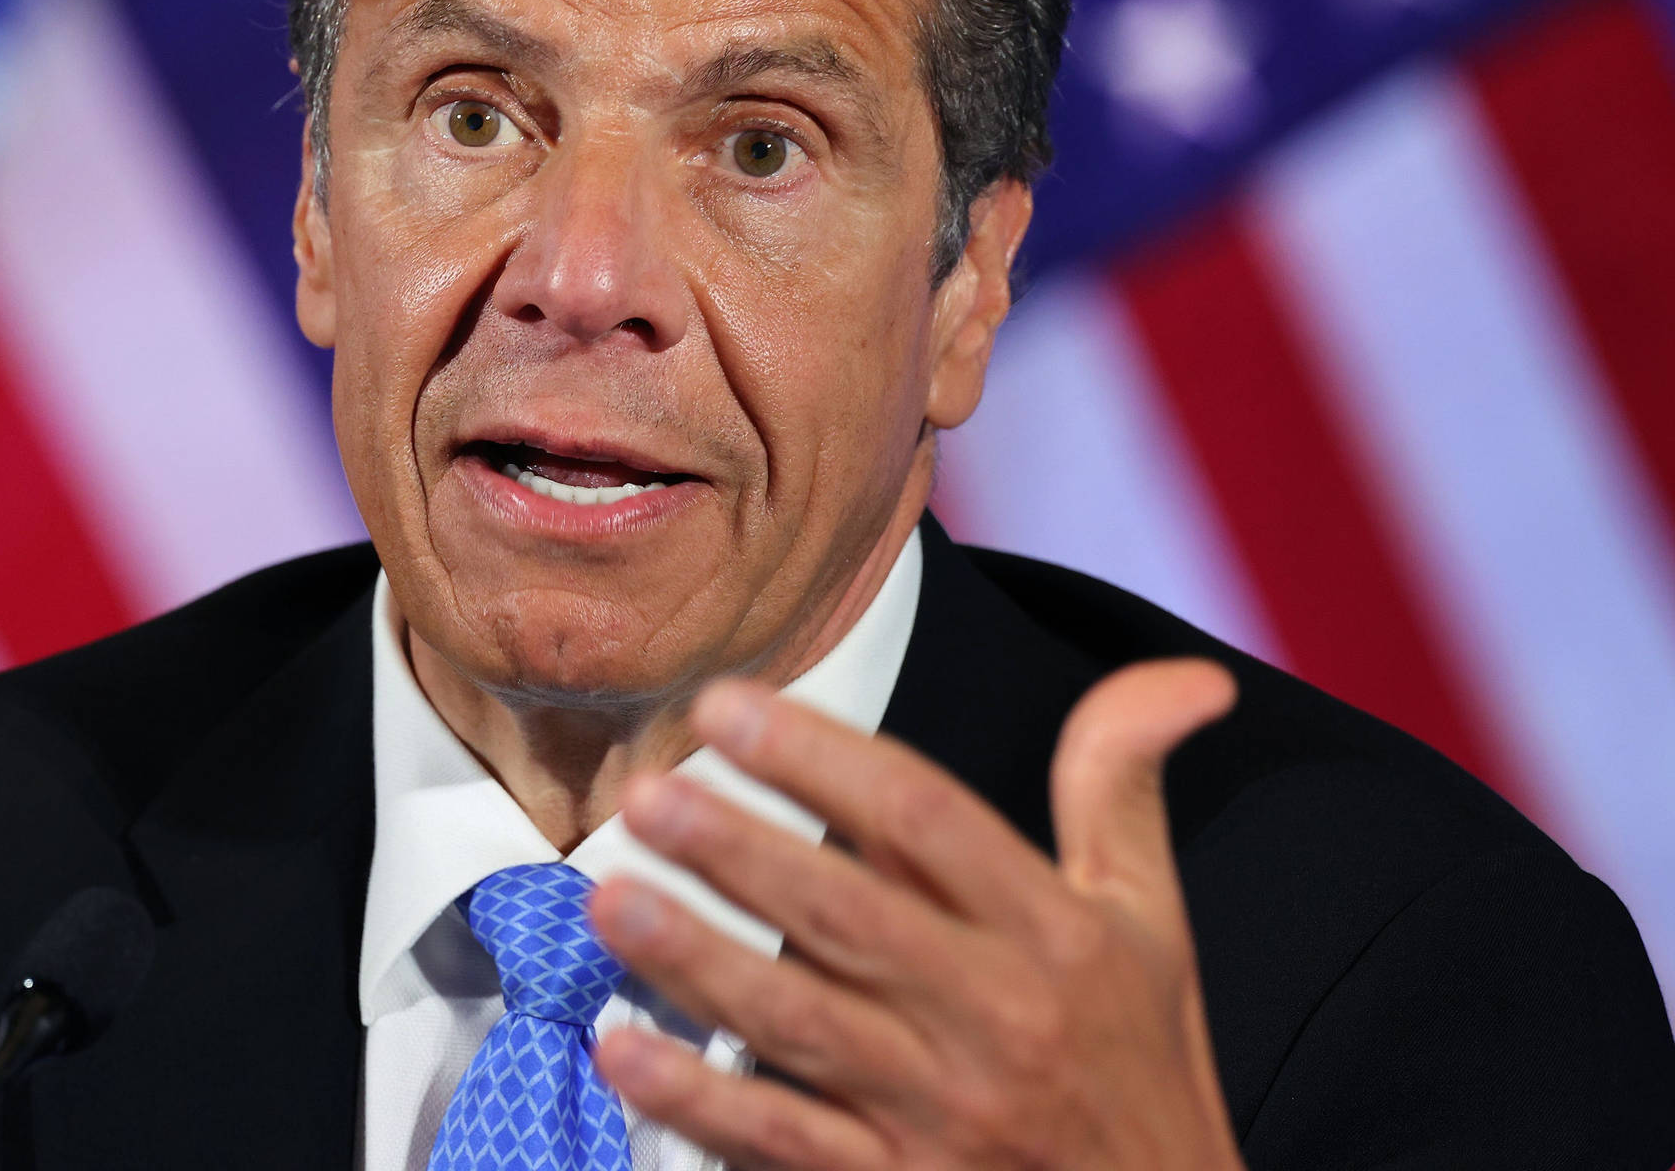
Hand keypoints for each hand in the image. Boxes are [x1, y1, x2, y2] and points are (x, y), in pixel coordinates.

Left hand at [589, 658, 1245, 1170]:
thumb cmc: (1142, 1066)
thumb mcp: (1152, 921)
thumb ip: (1124, 787)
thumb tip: (1187, 676)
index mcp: (1058, 936)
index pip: (927, 818)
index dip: (821, 756)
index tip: (729, 707)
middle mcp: (1000, 1018)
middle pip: (847, 913)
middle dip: (737, 850)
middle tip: (646, 796)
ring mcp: (942, 1114)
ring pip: (800, 1024)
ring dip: (697, 960)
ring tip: (613, 899)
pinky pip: (781, 1139)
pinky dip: (700, 1097)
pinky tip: (625, 1047)